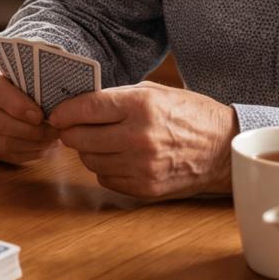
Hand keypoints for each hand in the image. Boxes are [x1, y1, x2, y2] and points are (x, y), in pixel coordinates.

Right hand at [0, 53, 58, 164]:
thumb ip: (36, 69)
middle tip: (53, 132)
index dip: (16, 104)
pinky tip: (41, 149)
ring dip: (28, 144)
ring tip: (51, 141)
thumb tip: (57, 86)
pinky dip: (22, 154)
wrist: (7, 77)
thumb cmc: (22, 67)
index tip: (39, 115)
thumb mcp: (27, 60)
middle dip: (27, 130)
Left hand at [49, 84, 238, 199]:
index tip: (57, 114)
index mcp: (141, 106)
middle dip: (72, 132)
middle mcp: (139, 137)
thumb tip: (78, 104)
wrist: (222, 149)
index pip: (85, 109)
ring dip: (88, 151)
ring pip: (89, 161)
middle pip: (80, 138)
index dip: (64, 112)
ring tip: (102, 141)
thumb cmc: (189, 115)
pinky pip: (105, 179)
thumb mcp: (155, 92)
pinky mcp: (144, 187)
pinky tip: (119, 157)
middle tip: (75, 128)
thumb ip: (116, 97)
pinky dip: (105, 168)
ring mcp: (141, 166)